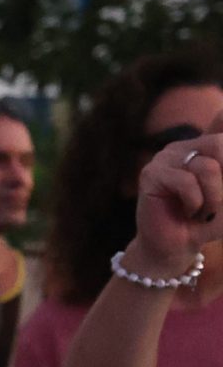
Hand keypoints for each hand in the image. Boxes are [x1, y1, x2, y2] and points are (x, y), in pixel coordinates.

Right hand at [132, 128, 222, 271]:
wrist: (178, 246)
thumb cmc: (210, 221)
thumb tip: (216, 169)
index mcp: (207, 146)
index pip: (221, 120)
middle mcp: (187, 146)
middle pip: (220, 143)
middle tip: (220, 201)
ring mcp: (166, 158)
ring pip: (207, 167)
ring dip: (214, 197)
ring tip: (205, 211)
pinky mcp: (151, 174)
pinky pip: (186, 182)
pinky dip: (195, 203)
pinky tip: (189, 212)